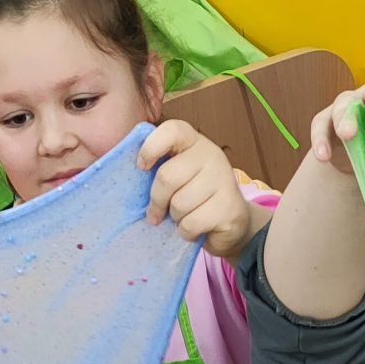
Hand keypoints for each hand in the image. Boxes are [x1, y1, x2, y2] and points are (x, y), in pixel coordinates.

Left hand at [139, 121, 263, 256]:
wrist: (232, 222)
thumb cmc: (195, 197)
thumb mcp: (179, 175)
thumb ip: (161, 168)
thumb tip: (132, 174)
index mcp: (194, 142)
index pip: (171, 130)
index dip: (151, 148)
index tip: (142, 167)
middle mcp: (211, 155)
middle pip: (167, 177)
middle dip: (157, 201)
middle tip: (156, 213)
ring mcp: (223, 180)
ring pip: (179, 204)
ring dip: (176, 218)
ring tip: (184, 218)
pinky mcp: (229, 206)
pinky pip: (191, 223)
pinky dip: (187, 233)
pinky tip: (196, 229)